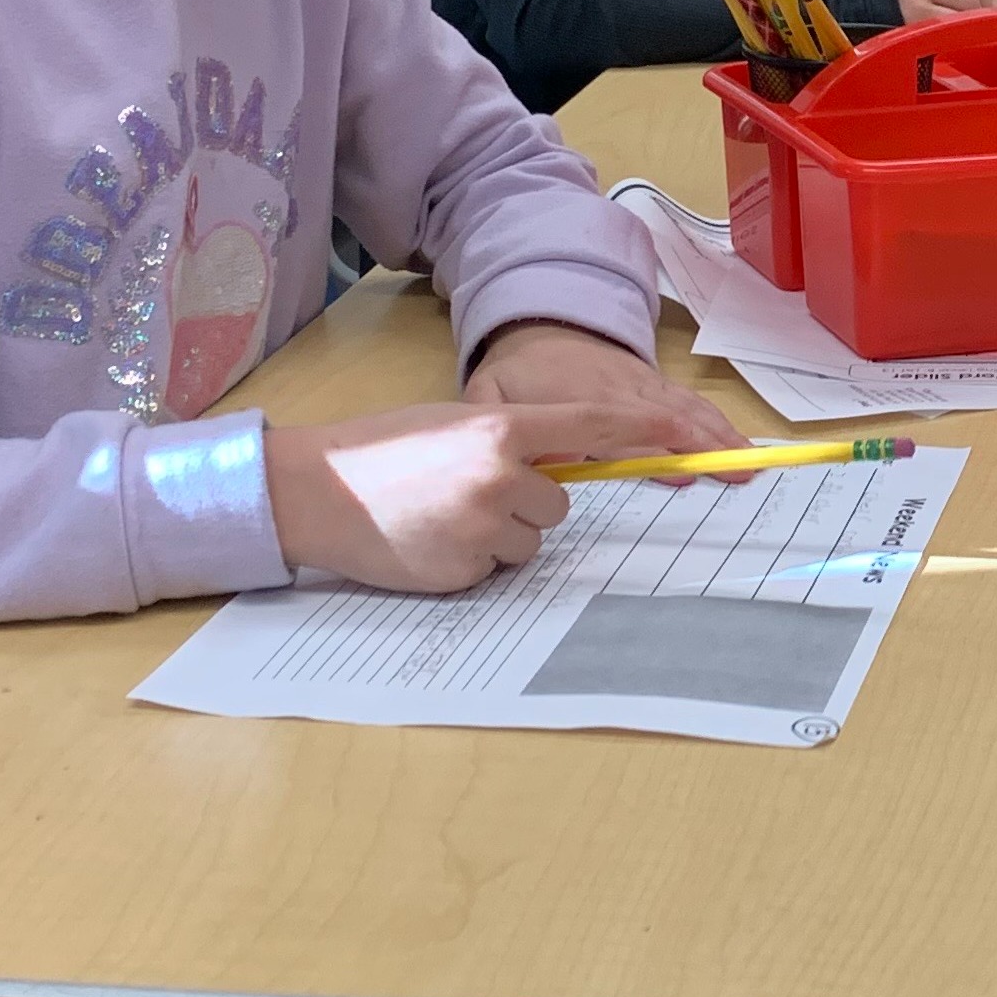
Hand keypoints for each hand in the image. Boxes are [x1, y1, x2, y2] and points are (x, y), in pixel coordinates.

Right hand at [265, 397, 713, 593]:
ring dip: (499, 534)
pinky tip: (429, 540)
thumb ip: (510, 438)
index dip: (643, 428)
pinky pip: (495, 570)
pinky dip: (471, 559)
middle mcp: (498, 477)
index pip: (591, 424)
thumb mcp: (452, 423)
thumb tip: (564, 462)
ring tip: (442, 515)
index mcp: (498, 428)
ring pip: (530, 541)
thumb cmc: (383, 450)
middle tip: (468, 490)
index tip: (684, 433)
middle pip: (557, 503)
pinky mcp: (463, 573)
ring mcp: (481, 529)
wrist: (313, 491)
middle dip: (525, 500)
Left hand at [466, 319, 742, 456]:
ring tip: (749, 464)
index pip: (624, 423)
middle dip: (704, 444)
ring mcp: (644, 384)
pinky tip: (741, 448)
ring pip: (688, 408)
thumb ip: (497, 425)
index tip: (686, 469)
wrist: (543, 327)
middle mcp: (621, 389)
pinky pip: (692, 403)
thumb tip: (527, 458)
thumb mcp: (490, 396)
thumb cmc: (518, 375)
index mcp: (581, 398)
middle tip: (737, 474)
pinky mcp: (657, 385)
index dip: (656, 443)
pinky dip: (719, 424)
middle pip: (669, 416)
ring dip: (720, 435)